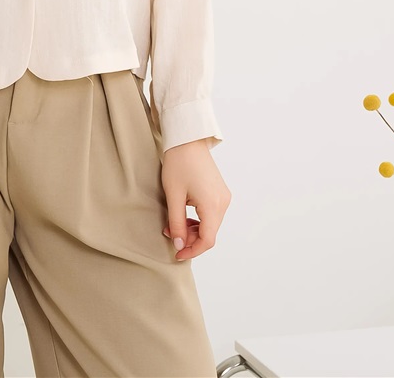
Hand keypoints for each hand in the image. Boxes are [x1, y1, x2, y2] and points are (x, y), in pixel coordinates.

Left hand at [160, 139, 229, 260]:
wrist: (187, 140)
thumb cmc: (178, 164)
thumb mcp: (173, 196)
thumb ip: (177, 223)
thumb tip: (179, 245)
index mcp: (213, 205)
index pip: (207, 240)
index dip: (192, 250)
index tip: (177, 253)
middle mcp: (223, 202)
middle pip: (210, 233)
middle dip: (190, 239)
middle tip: (170, 234)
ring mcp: (223, 196)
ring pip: (211, 224)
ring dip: (193, 229)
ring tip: (174, 224)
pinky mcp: (220, 191)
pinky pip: (211, 213)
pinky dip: (198, 219)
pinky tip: (184, 215)